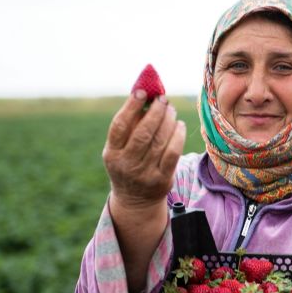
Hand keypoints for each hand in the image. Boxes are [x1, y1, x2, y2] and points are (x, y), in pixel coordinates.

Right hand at [103, 90, 185, 212]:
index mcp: (112, 153)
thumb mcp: (120, 149)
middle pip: (143, 133)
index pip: (120, 126)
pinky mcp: (162, 179)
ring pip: (160, 141)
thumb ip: (129, 125)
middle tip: (163, 100)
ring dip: (168, 121)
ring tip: (171, 110)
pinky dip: (178, 136)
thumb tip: (146, 95)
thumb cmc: (128, 163)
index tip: (142, 92)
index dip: (131, 107)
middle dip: (155, 112)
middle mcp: (126, 164)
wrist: (136, 200)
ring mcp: (144, 173)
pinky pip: (173, 153)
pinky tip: (180, 125)